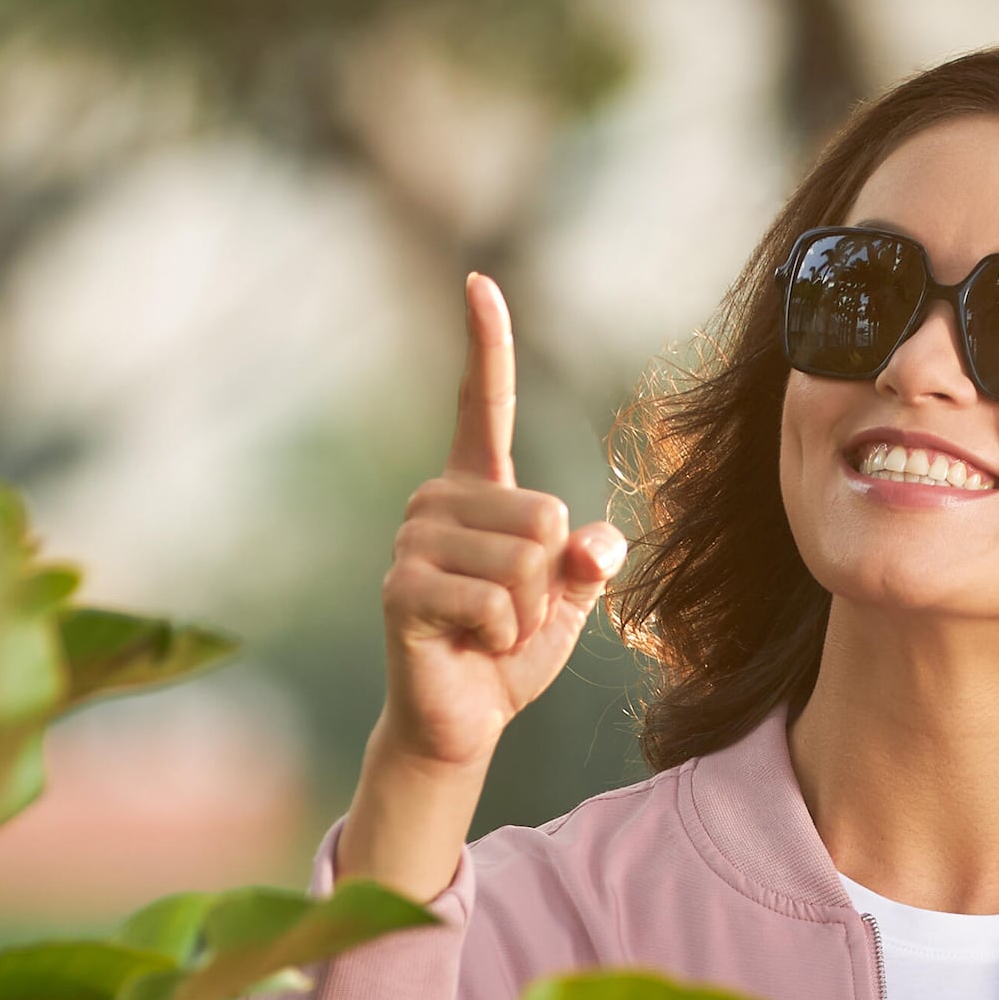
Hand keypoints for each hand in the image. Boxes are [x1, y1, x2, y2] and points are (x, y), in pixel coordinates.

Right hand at [347, 273, 625, 901]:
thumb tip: (596, 545)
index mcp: (479, 487)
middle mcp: (437, 499)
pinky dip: (503, 636)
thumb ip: (590, 558)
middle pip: (546, 515)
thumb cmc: (512, 649)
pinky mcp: (401, 588)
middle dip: (550, 582)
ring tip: (489, 631)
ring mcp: (413, 540)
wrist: (464, 718)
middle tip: (509, 614)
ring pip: (525, 562)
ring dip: (527, 614)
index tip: (479, 281)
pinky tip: (470, 646)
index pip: (484, 404)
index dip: (485, 344)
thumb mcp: (571, 597)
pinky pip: (496, 602)